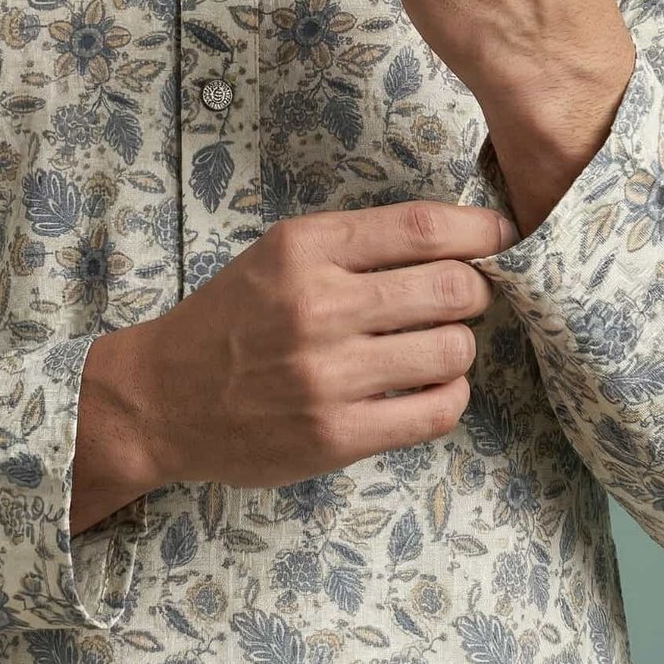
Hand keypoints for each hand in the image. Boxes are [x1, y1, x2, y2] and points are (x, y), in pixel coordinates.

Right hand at [124, 201, 517, 489]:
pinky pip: (437, 411)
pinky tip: (428, 387)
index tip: (501, 234)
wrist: (162, 398)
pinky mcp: (336, 436)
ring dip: (459, 346)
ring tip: (435, 346)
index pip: (422, 228)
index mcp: (305, 249)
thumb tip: (458, 241)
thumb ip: (357, 244)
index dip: (480, 229)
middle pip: (452, 287)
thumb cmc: (232, 318)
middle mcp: (318, 307)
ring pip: (454, 350)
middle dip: (473, 290)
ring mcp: (328, 376)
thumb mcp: (280, 255)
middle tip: (461, 298)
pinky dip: (448, 395)